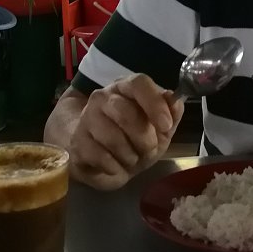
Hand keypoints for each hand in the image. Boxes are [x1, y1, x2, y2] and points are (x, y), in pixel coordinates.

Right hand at [69, 74, 183, 190]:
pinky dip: (115, 168)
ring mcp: (86, 118)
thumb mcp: (159, 128)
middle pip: (125, 112)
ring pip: (113, 138)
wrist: (97, 155)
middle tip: (149, 150)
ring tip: (131, 159)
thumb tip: (175, 100)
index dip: (154, 104)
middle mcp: (103, 97)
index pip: (138, 83)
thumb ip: (172, 113)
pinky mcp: (77, 142)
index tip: (166, 126)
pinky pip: (101, 157)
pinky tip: (116, 166)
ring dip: (130, 156)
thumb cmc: (133, 137)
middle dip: (144, 139)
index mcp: (126, 87)